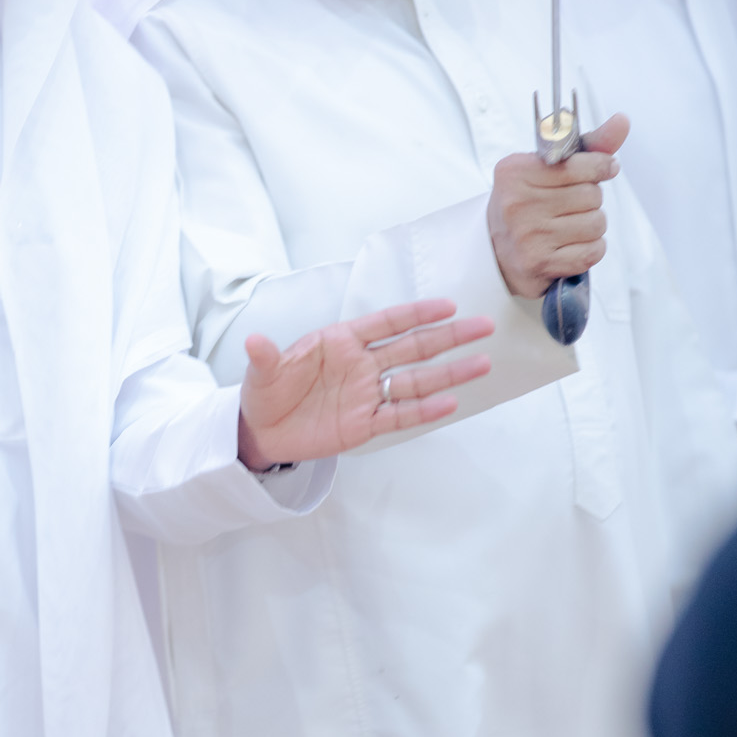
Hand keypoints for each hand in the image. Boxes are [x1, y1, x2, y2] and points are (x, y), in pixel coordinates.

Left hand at [237, 299, 493, 467]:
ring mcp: (367, 395)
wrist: (262, 431)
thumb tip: (253, 341)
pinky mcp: (365, 425)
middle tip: (483, 327)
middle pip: (413, 348)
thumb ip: (265, 357)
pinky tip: (450, 402)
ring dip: (448, 373)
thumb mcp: (262, 373)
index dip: (416, 314)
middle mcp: (361, 365)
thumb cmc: (266, 392)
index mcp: (341, 342)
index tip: (448, 306)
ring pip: (415, 381)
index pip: (386, 323)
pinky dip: (423, 410)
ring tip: (482, 363)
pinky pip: (399, 415)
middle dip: (448, 337)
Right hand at [488, 113, 628, 298]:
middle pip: (592, 196)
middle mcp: (518, 203)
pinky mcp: (540, 263)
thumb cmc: (528, 202)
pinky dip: (591, 248)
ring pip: (597, 223)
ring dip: (592, 225)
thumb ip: (587, 145)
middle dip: (590, 200)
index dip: (600, 167)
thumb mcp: (546, 168)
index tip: (604, 168)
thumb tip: (622, 121)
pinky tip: (572, 245)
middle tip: (571, 204)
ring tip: (570, 226)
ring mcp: (528, 236)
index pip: (582, 165)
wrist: (496, 251)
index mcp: (515, 172)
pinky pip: (594, 251)